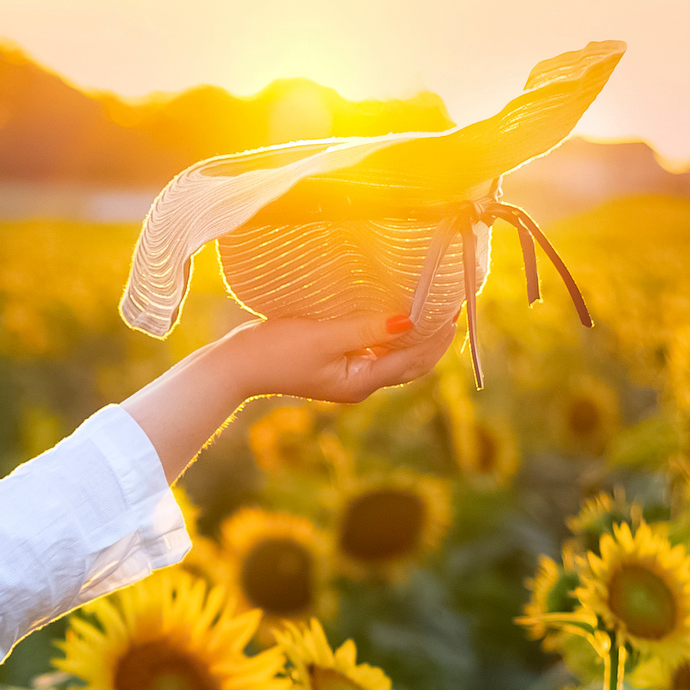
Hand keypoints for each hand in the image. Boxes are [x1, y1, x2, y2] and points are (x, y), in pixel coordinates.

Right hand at [227, 307, 462, 408]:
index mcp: (360, 383)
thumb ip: (368, 329)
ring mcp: (349, 376)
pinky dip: (394, 335)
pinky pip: (377, 351)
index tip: (453, 308)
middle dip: (434, 338)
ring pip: (396, 358)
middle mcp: (360, 384)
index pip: (414, 360)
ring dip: (416, 336)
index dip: (437, 336)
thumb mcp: (325, 336)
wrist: (236, 366)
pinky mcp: (337, 365)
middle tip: (452, 305)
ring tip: (433, 307)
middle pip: (411, 364)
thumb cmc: (275, 351)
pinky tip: (399, 315)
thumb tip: (410, 321)